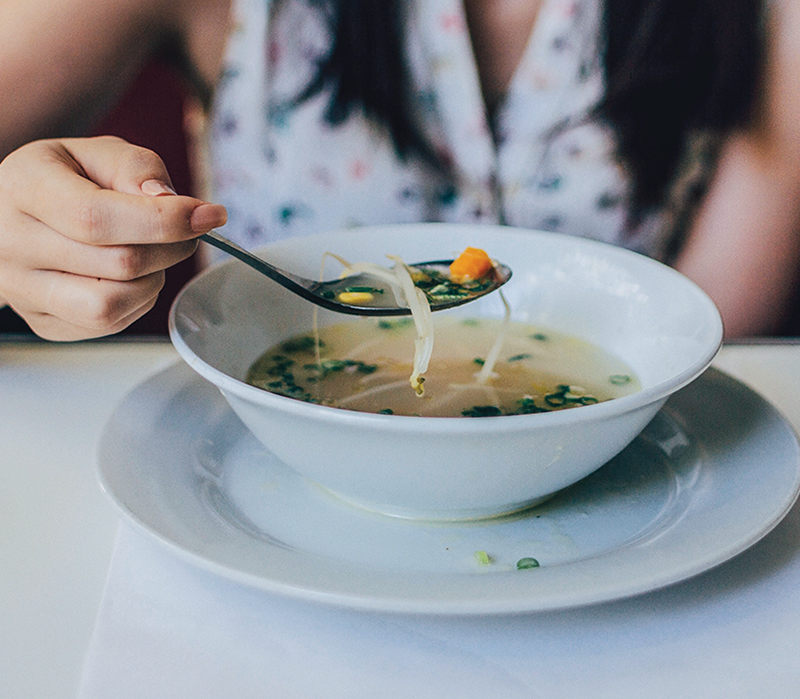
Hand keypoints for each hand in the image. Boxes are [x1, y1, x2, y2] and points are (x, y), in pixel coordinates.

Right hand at [0, 136, 226, 339]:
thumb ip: (136, 168)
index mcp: (25, 190)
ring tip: (150, 254)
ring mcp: (23, 290)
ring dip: (152, 280)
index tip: (207, 215)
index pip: (97, 218)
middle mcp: (13, 244)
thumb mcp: (97, 153)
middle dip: (171, 248)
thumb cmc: (63, 180)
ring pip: (111, 305)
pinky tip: (130, 277)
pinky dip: (136, 302)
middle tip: (184, 232)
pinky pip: (107, 326)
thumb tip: (168, 201)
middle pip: (117, 264)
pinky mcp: (43, 322)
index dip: (164, 221)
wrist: (16, 210)